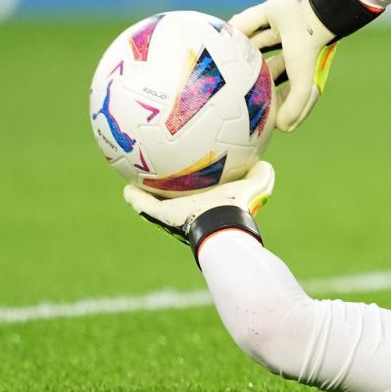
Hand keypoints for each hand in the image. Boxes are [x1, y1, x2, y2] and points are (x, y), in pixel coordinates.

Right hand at [125, 161, 275, 255]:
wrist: (223, 229)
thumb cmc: (239, 210)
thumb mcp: (253, 188)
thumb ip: (260, 177)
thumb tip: (265, 162)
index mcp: (207, 206)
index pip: (199, 195)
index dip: (194, 188)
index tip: (189, 178)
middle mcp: (189, 212)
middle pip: (176, 200)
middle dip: (168, 192)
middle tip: (158, 178)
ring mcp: (174, 216)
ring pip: (156, 204)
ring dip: (146, 194)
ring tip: (134, 181)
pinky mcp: (163, 217)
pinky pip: (145, 206)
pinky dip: (136, 198)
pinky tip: (126, 188)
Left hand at [230, 0, 339, 131]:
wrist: (313, 12)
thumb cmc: (308, 48)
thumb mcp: (303, 81)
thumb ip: (296, 106)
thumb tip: (284, 128)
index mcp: (299, 64)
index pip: (285, 87)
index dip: (274, 98)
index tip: (259, 109)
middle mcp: (289, 48)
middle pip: (267, 66)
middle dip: (253, 75)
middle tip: (234, 87)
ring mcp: (278, 30)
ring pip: (255, 43)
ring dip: (242, 51)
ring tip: (225, 61)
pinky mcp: (267, 12)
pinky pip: (247, 21)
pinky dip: (237, 27)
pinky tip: (222, 36)